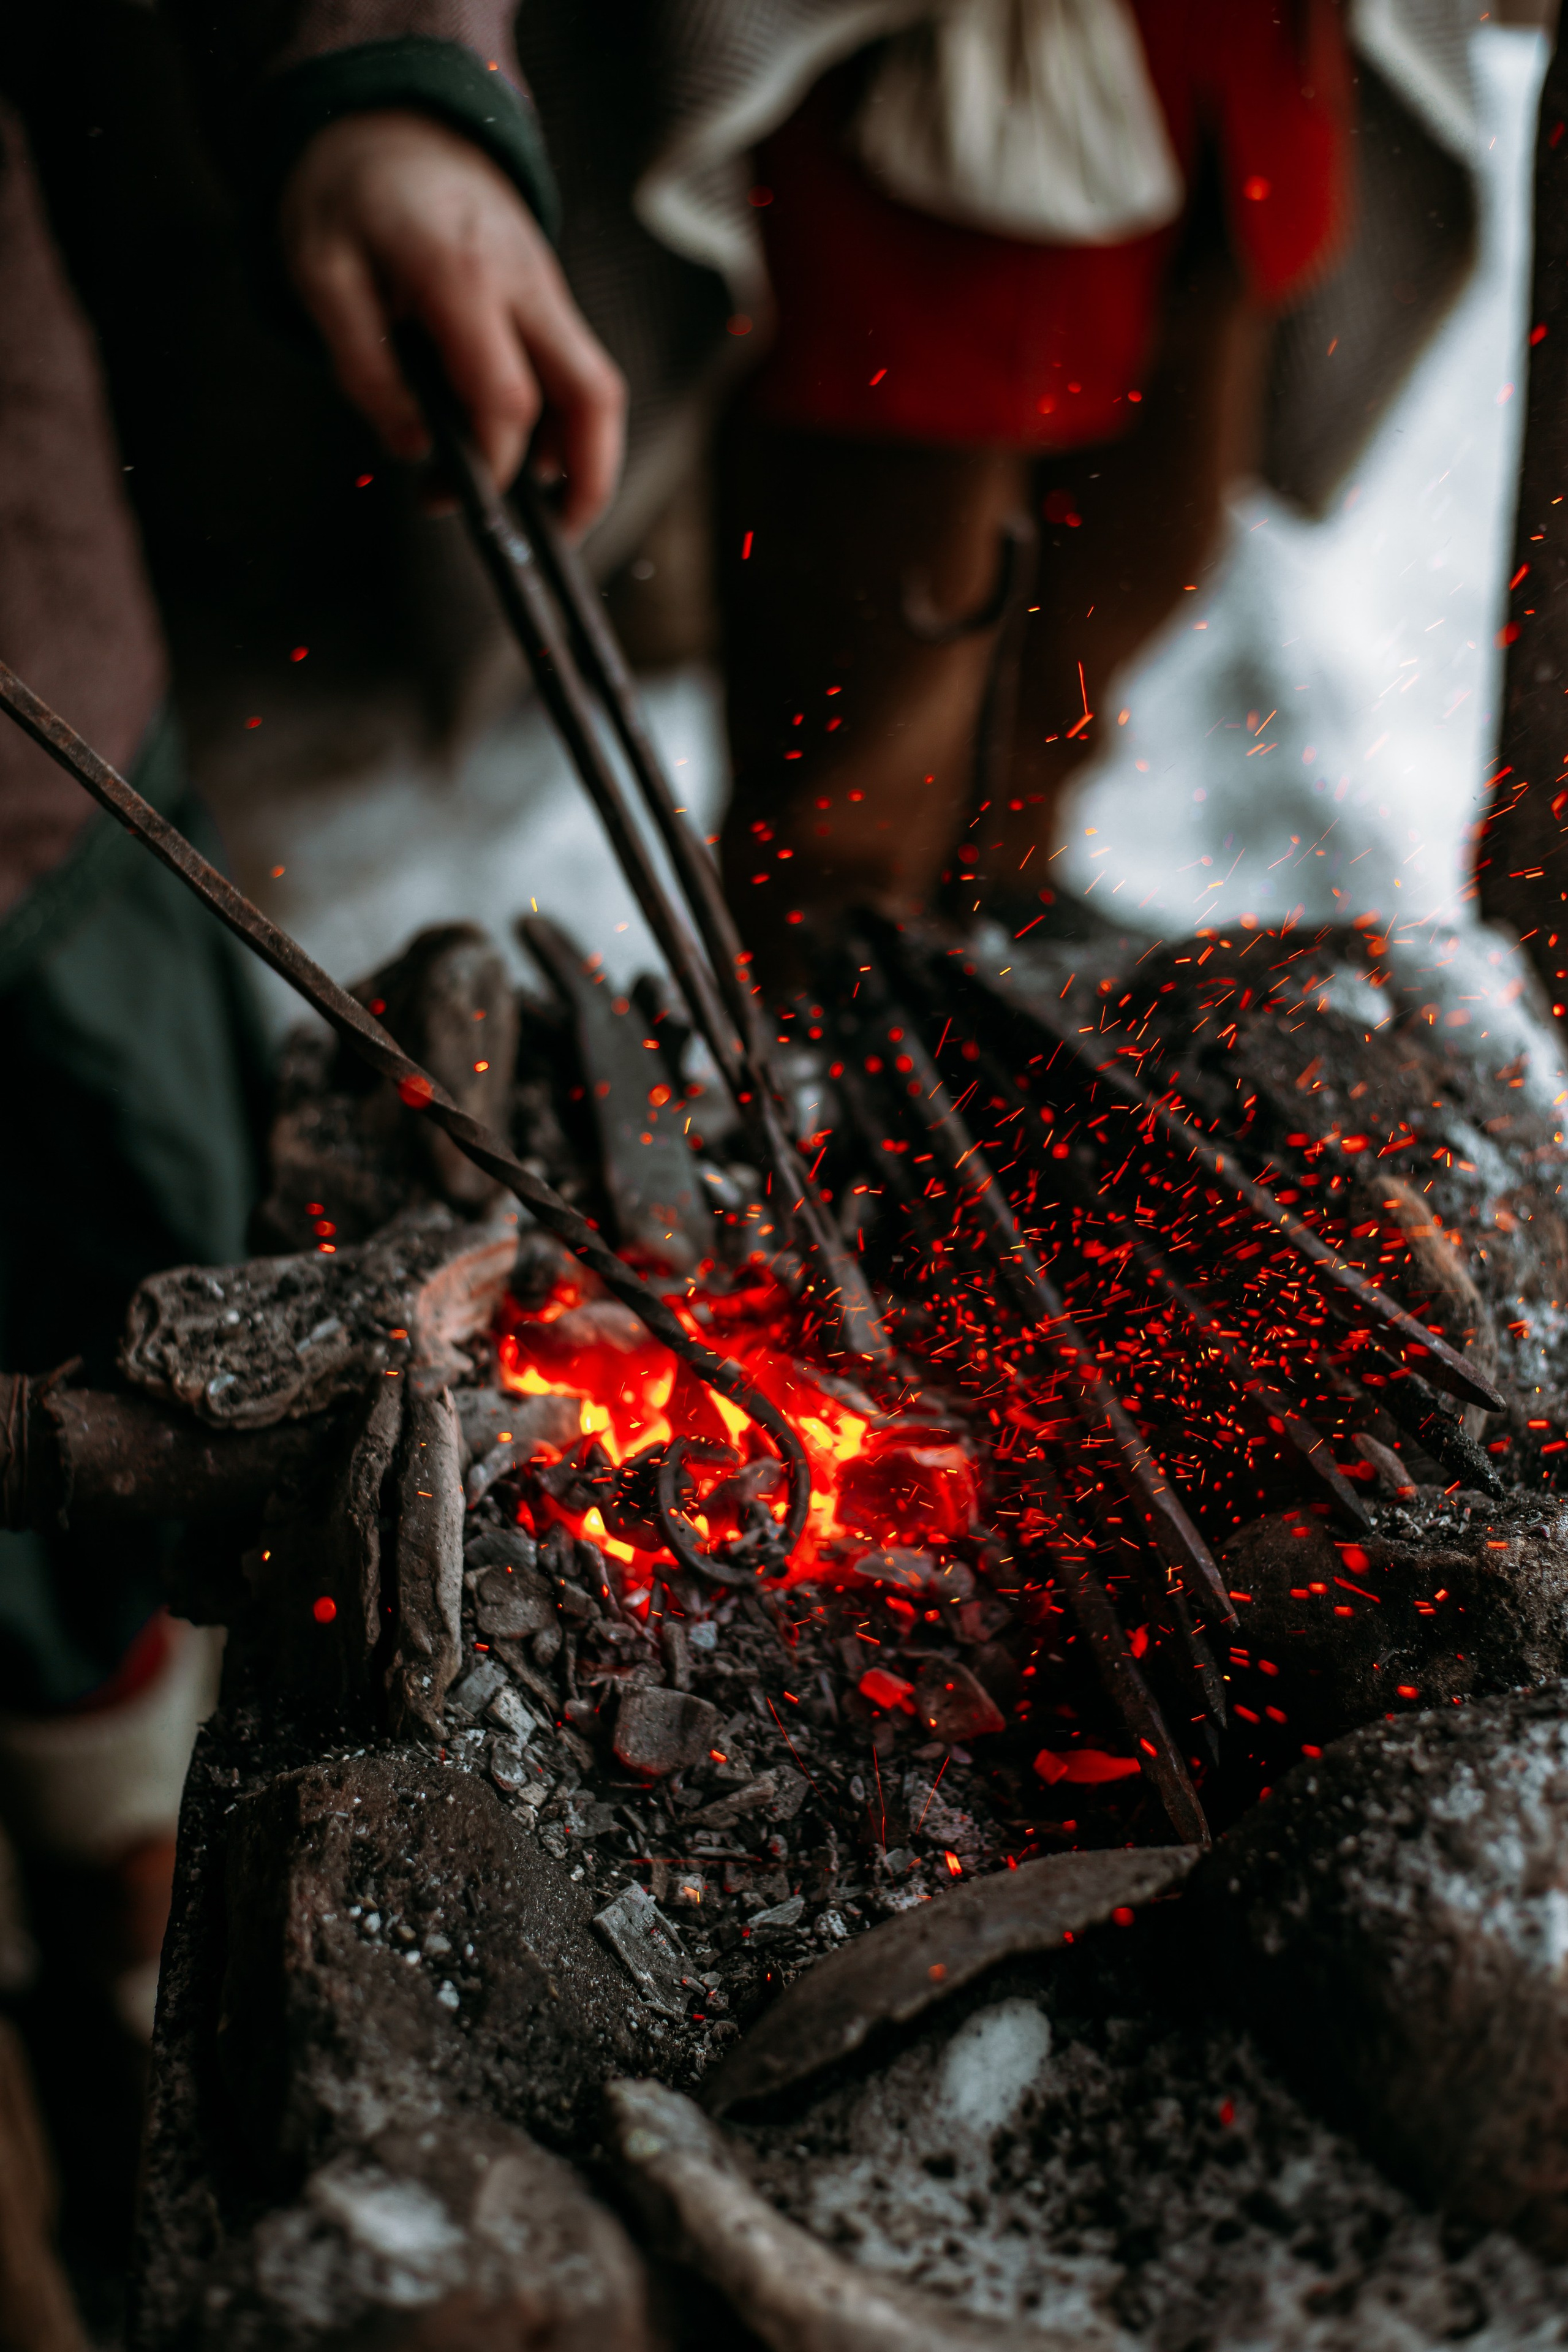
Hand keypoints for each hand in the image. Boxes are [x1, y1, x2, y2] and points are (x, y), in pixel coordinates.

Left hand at [279, 108, 624, 533]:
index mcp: (462, 276)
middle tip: (554, 538)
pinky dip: (562, 425)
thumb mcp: (321, 275)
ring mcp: (546, 288)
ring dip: (583, 460)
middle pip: (592, 395)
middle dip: (588, 481)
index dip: (495, 466)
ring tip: (538, 511)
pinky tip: (518, 455)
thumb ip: (362, 367)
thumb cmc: (349, 198)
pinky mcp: (547, 297)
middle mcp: (524, 282)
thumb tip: (413, 448)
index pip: (507, 399)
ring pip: (595, 388)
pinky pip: (573, 371)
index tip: (459, 502)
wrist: (392, 120)